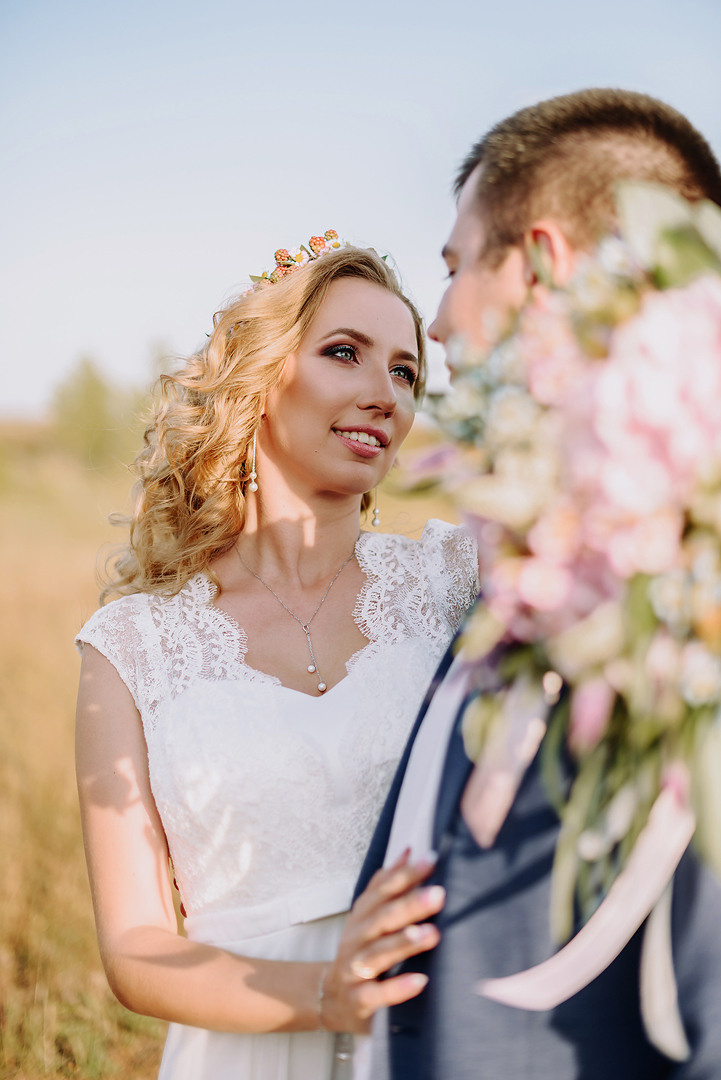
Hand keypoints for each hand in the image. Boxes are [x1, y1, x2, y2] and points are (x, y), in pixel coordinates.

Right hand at [320, 851, 443, 1032]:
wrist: (330, 997)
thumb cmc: (360, 949)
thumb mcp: (369, 915)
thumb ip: (387, 883)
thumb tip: (408, 850)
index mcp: (362, 915)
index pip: (383, 890)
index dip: (405, 875)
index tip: (432, 860)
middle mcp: (357, 938)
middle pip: (382, 918)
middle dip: (409, 905)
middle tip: (438, 894)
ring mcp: (355, 969)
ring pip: (378, 954)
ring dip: (404, 943)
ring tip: (431, 934)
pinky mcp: (359, 1000)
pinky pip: (376, 995)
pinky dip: (397, 989)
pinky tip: (420, 982)